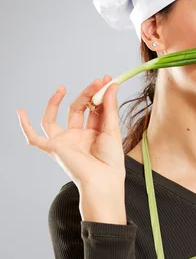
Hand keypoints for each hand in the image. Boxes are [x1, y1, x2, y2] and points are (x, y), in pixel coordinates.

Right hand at [17, 76, 125, 190]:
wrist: (103, 179)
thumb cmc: (111, 160)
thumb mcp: (112, 128)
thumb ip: (110, 106)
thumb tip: (111, 84)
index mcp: (94, 133)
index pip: (94, 108)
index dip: (99, 94)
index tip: (106, 79)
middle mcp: (78, 136)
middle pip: (77, 109)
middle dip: (86, 94)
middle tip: (97, 82)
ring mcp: (65, 142)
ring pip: (54, 119)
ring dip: (57, 102)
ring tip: (63, 88)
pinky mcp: (53, 148)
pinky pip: (34, 138)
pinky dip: (25, 126)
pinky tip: (20, 112)